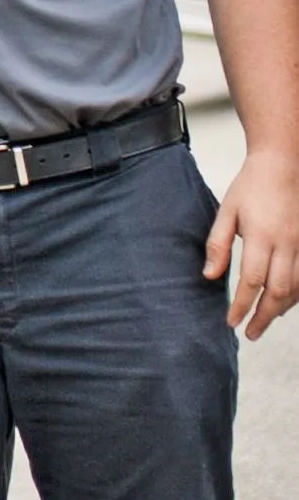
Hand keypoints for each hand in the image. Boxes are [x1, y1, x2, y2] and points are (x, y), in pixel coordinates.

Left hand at [207, 147, 298, 338]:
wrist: (284, 165)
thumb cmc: (250, 187)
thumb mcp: (226, 212)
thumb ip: (218, 244)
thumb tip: (209, 276)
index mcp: (263, 237)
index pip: (252, 281)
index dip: (242, 306)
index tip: (231, 322)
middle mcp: (288, 244)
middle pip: (279, 291)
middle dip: (264, 316)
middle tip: (250, 334)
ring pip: (298, 288)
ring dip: (282, 309)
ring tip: (265, 322)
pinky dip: (297, 294)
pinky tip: (285, 303)